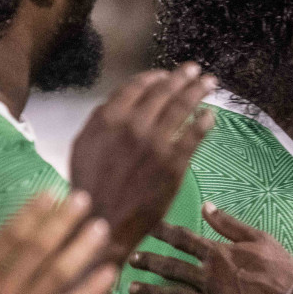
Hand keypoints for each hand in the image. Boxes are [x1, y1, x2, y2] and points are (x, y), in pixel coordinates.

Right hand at [0, 192, 115, 293]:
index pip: (9, 237)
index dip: (33, 213)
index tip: (51, 193)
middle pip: (39, 249)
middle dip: (63, 221)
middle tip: (83, 200)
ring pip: (59, 274)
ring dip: (82, 248)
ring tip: (100, 228)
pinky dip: (92, 291)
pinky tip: (109, 273)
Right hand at [69, 64, 216, 259]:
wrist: (104, 222)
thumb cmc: (90, 187)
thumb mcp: (82, 147)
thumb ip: (99, 122)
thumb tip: (114, 104)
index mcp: (108, 119)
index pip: (136, 87)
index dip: (154, 77)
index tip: (165, 75)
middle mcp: (133, 126)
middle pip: (163, 92)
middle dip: (182, 77)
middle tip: (194, 70)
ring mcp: (155, 143)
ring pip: (182, 107)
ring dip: (198, 90)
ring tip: (209, 83)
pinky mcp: (174, 163)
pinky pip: (194, 135)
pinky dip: (204, 121)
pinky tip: (210, 115)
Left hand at [127, 201, 292, 293]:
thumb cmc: (281, 269)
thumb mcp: (260, 239)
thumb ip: (230, 224)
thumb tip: (207, 206)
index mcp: (219, 254)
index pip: (184, 239)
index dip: (164, 232)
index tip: (147, 227)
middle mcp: (209, 277)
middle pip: (171, 267)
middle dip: (149, 262)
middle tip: (130, 259)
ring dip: (150, 292)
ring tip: (131, 289)